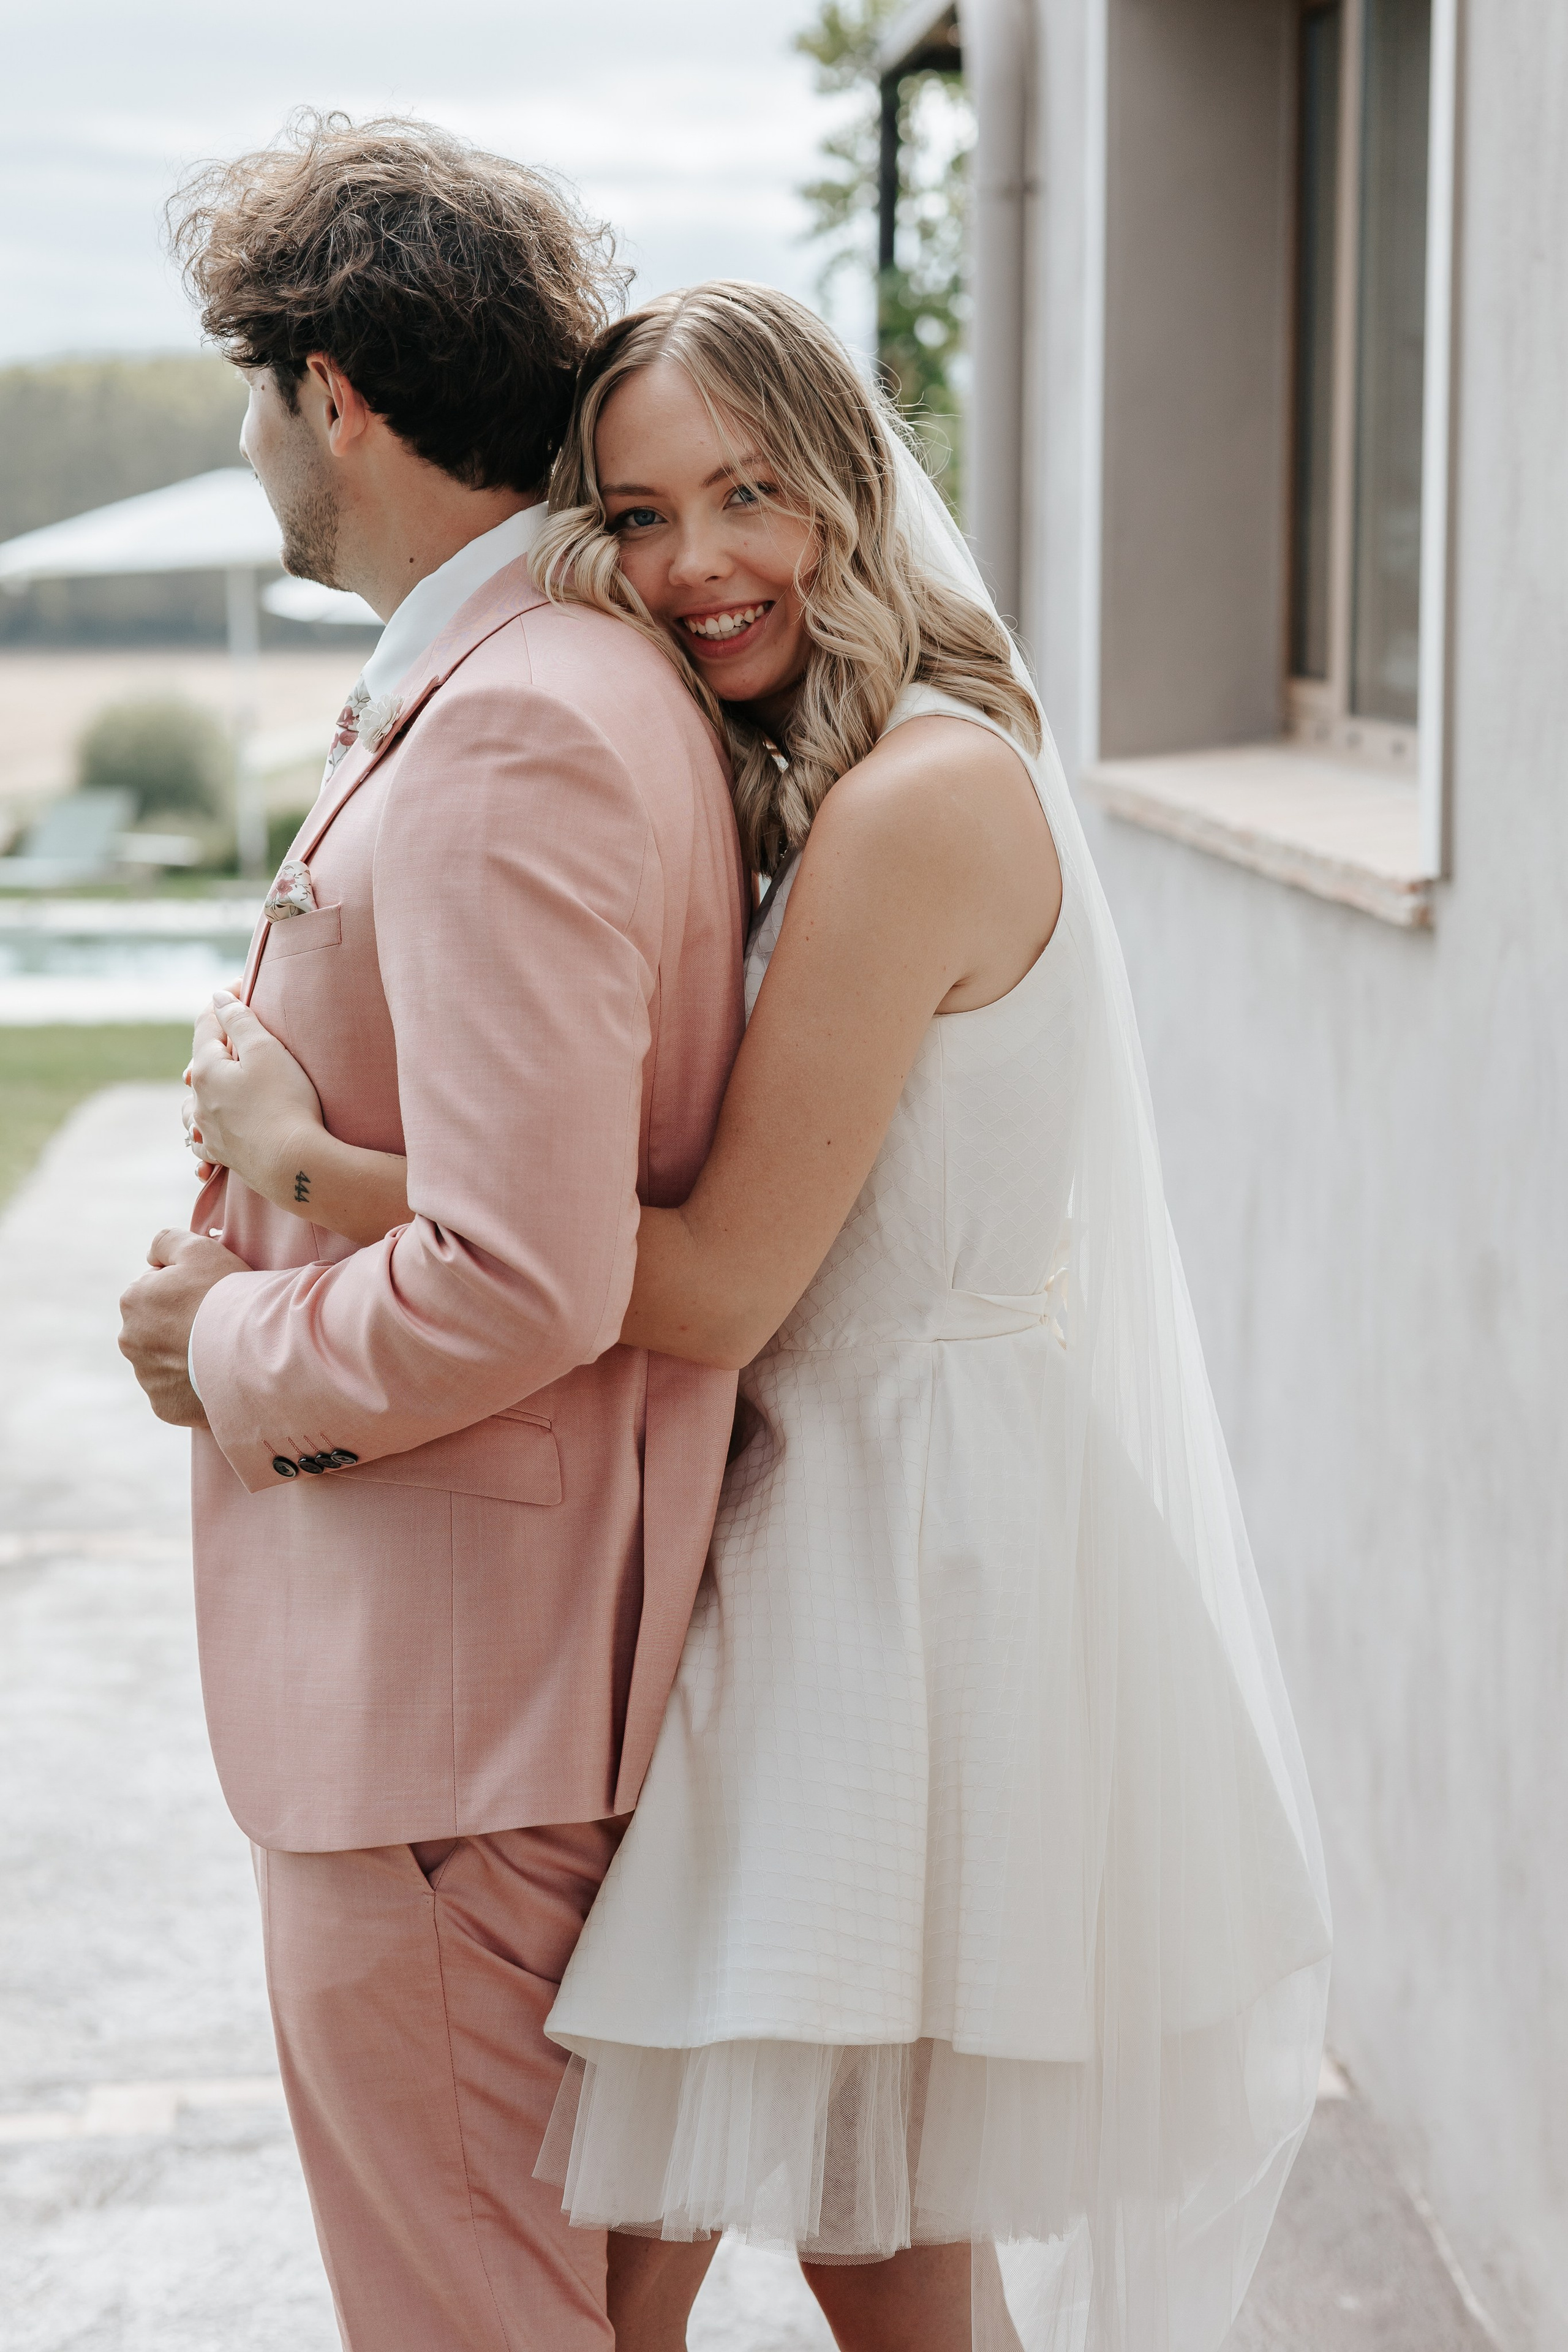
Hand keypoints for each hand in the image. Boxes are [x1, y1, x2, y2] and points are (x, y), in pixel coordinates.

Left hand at [118, 1229, 250, 1426]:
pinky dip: (193, 1386)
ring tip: (219, 1351)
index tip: (209, 1296)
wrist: (249, 1350)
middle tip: (216, 1324)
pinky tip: (216, 1375)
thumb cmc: (226, 1294)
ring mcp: (145, 1377)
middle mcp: (129, 1340)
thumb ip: (166, 1241)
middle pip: (156, 1327)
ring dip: (185, 1355)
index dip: (185, 1290)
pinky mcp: (163, 1406)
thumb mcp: (199, 1248)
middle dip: (179, 1325)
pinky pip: (177, 1393)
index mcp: (133, 1300)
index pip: (155, 1290)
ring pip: (165, 1361)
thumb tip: (151, 1257)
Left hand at [189, 992, 324, 1208]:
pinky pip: (201, 1144)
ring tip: (210, 1090)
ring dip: (198, 1094)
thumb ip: (239, 1019)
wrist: (294, 1164)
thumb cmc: (284, 1102)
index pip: (207, 1023)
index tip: (245, 985)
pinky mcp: (223, 1156)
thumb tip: (218, 997)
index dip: (226, 1000)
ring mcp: (208, 1132)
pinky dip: (201, 1135)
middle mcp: (198, 1101)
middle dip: (215, 1045)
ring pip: (191, 1107)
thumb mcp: (266, 1050)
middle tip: (238, 1033)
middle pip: (198, 1063)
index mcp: (205, 1069)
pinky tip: (204, 1137)